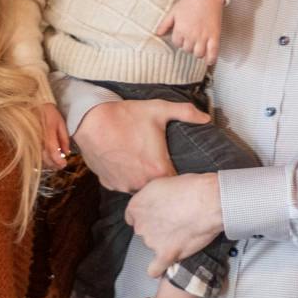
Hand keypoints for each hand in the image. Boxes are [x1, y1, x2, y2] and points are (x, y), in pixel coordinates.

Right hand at [33, 103, 70, 166]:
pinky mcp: (27, 142)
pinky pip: (33, 154)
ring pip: (38, 158)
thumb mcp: (60, 122)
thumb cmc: (48, 113)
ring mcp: (31, 140)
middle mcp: (38, 137)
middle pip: (45, 157)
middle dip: (54, 164)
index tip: (64, 164)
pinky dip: (41, 159)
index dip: (58, 160)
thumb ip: (64, 138)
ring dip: (48, 164)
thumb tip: (66, 153)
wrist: (32, 105)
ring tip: (56, 164)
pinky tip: (47, 159)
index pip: (52, 150)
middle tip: (61, 165)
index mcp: (47, 131)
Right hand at [73, 98, 210, 193]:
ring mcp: (123, 186)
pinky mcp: (109, 184)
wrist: (90, 120)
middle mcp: (141, 183)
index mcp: (158, 170)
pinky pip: (122, 184)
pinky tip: (125, 162)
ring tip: (140, 161)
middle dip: (161, 178)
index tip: (178, 167)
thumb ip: (186, 113)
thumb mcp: (158, 110)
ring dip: (142, 178)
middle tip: (159, 163)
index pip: (176, 183)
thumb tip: (206, 117)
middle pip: (158, 188)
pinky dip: (125, 177)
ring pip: (139, 187)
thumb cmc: (125, 115)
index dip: (179, 177)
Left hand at [126, 173, 224, 274]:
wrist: (209, 202)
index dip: (147, 215)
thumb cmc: (192, 189)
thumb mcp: (163, 182)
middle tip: (174, 222)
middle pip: (143, 231)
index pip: (133, 216)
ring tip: (181, 234)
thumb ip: (152, 196)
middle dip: (156, 228)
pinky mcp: (166, 254)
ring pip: (152, 246)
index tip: (156, 215)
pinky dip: (158, 269)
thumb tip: (156, 201)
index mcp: (137, 206)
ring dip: (163, 244)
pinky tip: (163, 265)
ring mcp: (152, 241)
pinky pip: (155, 269)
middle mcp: (141, 225)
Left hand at [153, 0, 225, 63]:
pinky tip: (209, 61)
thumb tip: (157, 34)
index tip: (184, 35)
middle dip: (188, 45)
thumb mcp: (174, 11)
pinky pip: (213, 52)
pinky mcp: (214, 36)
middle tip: (192, 38)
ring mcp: (204, 36)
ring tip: (199, 47)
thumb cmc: (190, 2)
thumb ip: (165, 24)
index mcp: (180, 29)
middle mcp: (191, 35)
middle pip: (187, 50)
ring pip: (198, 54)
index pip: (177, 43)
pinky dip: (211, 59)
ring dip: (198, 52)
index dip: (180, 40)